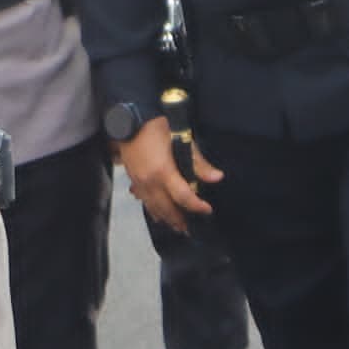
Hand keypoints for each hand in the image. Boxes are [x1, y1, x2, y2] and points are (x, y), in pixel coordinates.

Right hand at [115, 115, 219, 233]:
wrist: (131, 119)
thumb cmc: (159, 127)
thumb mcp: (183, 140)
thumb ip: (199, 163)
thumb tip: (217, 178)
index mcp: (163, 172)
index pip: (183, 197)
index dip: (196, 206)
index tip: (207, 210)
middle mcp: (149, 181)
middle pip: (166, 208)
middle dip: (178, 220)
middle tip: (189, 229)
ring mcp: (138, 181)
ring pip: (152, 206)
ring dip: (164, 217)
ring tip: (175, 226)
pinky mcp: (132, 178)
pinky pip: (143, 199)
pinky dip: (151, 208)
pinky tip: (156, 213)